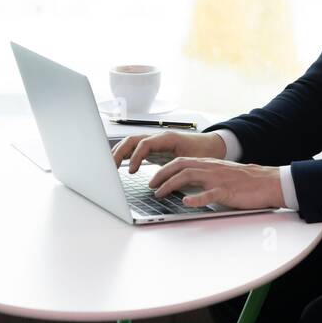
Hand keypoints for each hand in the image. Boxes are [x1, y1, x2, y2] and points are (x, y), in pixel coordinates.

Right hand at [111, 130, 227, 172]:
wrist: (211, 145)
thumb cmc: (203, 152)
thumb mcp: (192, 163)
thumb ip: (177, 172)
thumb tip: (162, 185)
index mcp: (167, 138)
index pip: (145, 143)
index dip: (136, 157)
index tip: (132, 171)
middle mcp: (158, 137)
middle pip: (132, 140)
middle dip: (119, 153)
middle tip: (111, 168)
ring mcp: (154, 141)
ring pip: (131, 142)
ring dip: (119, 153)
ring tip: (110, 167)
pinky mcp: (153, 148)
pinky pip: (135, 148)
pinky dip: (125, 154)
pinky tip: (119, 165)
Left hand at [148, 157, 284, 209]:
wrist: (268, 182)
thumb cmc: (246, 181)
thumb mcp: (222, 175)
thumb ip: (206, 178)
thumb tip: (187, 187)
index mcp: (209, 164)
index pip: (181, 162)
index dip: (164, 169)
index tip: (153, 179)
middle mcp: (211, 168)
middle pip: (180, 166)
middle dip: (161, 175)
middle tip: (150, 186)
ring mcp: (218, 179)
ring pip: (189, 176)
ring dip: (171, 185)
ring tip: (160, 194)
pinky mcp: (227, 191)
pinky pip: (209, 194)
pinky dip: (195, 198)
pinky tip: (186, 202)